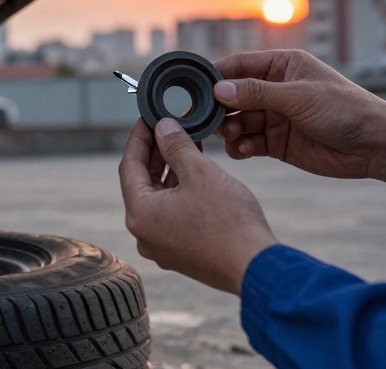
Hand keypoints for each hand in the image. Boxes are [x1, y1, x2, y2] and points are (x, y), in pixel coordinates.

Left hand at [119, 117, 277, 294]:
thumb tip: (162, 127)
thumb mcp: (200, 173)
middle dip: (156, 153)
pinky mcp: (180, 252)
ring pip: (159, 199)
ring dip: (170, 171)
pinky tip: (195, 173)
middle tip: (168, 127)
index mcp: (140, 215)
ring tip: (185, 144)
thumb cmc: (229, 221)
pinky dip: (180, 192)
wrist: (255, 267)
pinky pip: (172, 214)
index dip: (139, 138)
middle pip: (143, 183)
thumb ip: (176, 146)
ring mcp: (161, 246)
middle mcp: (144, 234)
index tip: (147, 118)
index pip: (129, 166)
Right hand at [213, 50, 385, 196]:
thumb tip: (219, 89)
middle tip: (209, 121)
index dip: (215, 77)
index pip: (238, 66)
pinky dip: (241, 147)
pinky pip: (248, 142)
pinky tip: (243, 150)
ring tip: (231, 137)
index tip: (194, 90)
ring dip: (229, 129)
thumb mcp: (299, 97)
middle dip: (219, 109)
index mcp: (281, 66)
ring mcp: (274, 117)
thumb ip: (257, 93)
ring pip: (237, 121)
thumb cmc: (345, 110)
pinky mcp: (277, 142)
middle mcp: (274, 89)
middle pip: (232, 96)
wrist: (375, 146)